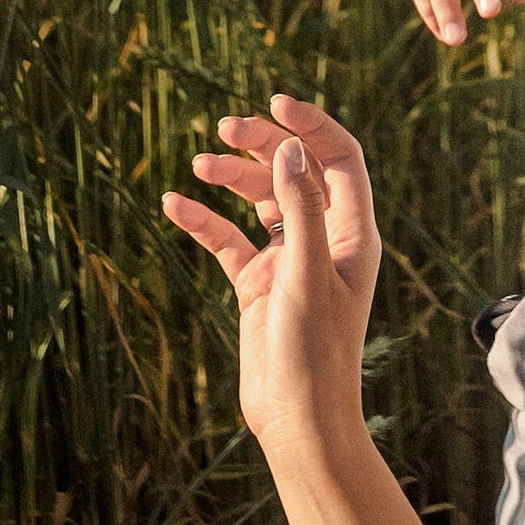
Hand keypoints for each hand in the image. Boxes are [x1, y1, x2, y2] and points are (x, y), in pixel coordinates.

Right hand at [161, 95, 381, 463]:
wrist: (296, 420)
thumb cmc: (315, 352)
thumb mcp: (308, 274)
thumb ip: (301, 209)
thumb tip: (290, 148)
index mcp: (351, 233)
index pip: (339, 159)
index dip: (312, 126)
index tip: (274, 104)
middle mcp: (323, 240)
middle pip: (295, 172)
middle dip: (263, 145)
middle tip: (225, 128)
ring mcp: (288, 261)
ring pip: (258, 201)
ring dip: (231, 178)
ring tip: (199, 163)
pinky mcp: (257, 285)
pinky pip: (228, 240)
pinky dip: (203, 220)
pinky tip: (173, 205)